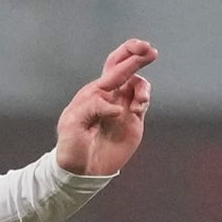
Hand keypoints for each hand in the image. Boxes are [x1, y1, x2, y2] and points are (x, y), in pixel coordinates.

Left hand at [54, 38, 155, 176]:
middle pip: (125, 67)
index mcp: (93, 93)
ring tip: (139, 101)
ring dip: (142, 86)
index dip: (128, 56)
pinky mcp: (133, 122)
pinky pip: (143, 102)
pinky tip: (139, 107)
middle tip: (150, 50)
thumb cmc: (71, 146)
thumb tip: (117, 107)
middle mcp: (109, 96)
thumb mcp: (72, 124)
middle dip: (137, 55)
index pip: (114, 68)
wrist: (80, 171)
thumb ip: (92, 108)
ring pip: (138, 84)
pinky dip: (145, 99)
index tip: (142, 51)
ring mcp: (122, 108)